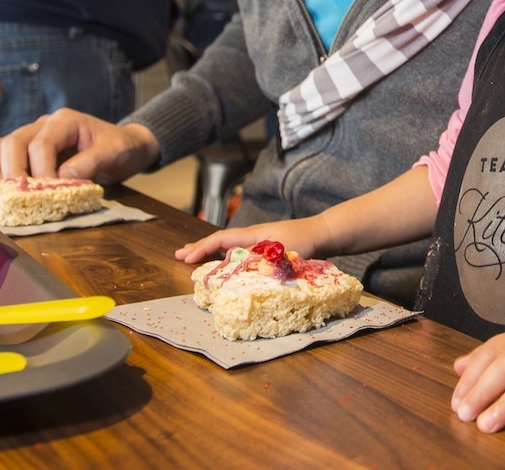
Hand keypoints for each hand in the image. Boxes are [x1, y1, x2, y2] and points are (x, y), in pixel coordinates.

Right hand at [0, 109, 159, 182]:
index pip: (41, 144)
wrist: (124, 146)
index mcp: (65, 121)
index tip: (46, 193)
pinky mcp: (27, 153)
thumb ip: (91, 162)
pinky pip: (2, 159)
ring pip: (0, 148)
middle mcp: (42, 125)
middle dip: (10, 171)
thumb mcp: (115, 152)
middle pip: (12, 142)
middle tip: (16, 197)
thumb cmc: (120, 147)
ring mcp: (32, 137)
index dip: (40, 170)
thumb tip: (62, 178)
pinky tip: (2, 194)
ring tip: (2, 196)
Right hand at [176, 217, 326, 264]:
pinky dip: (227, 256)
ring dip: (212, 252)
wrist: (326, 233)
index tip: (184, 259)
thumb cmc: (306, 240)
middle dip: (199, 248)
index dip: (202, 249)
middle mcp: (254, 236)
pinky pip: (240, 252)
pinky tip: (225, 264)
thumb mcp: (281, 252)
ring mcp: (261, 242)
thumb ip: (261, 261)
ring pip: (230, 246)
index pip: (221, 239)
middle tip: (178, 255)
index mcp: (253, 235)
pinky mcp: (269, 249)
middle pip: (221, 241)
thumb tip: (240, 271)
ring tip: (195, 259)